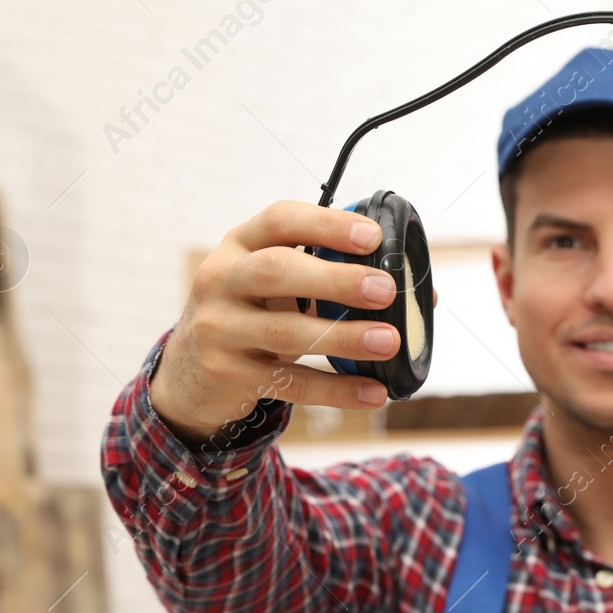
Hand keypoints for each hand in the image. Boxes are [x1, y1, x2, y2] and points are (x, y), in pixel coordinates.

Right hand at [149, 201, 401, 445]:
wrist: (189, 372)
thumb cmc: (253, 314)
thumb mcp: (275, 286)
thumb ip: (332, 280)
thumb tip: (423, 296)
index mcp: (240, 245)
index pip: (280, 220)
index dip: (327, 224)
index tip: (373, 235)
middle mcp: (221, 280)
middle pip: (277, 272)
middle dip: (335, 280)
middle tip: (386, 289)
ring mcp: (219, 329)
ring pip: (285, 332)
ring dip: (343, 337)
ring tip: (390, 342)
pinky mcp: (228, 375)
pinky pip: (289, 383)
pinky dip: (336, 390)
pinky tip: (374, 392)